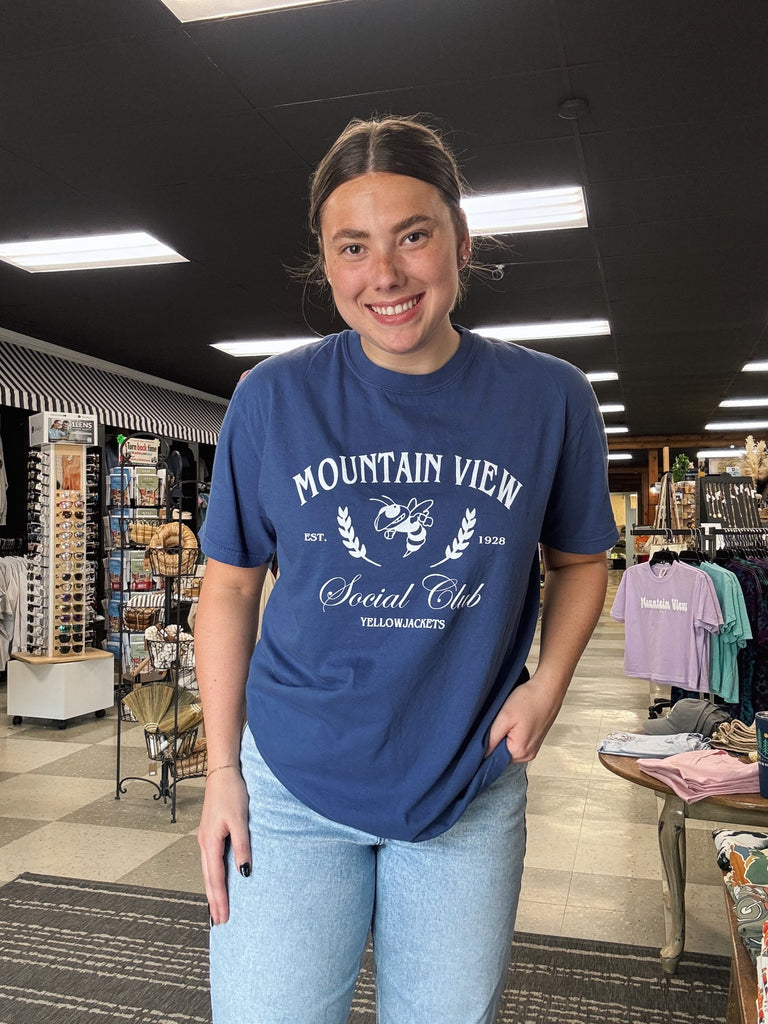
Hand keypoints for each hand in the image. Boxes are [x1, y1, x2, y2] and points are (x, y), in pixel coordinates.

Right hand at [198, 769, 250, 924]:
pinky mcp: (210, 834)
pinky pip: (210, 862)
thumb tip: (244, 871)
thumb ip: (243, 846)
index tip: (223, 917)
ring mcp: (205, 839)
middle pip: (208, 879)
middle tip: (218, 922)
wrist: (223, 773)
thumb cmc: (231, 793)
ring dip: (212, 891)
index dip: (220, 899)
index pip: (216, 878)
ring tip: (216, 908)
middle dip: (213, 902)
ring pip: (208, 872)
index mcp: (210, 842)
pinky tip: (217, 880)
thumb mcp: (240, 820)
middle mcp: (205, 843)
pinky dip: (213, 877)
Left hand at [486, 673, 563, 761]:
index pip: (493, 758)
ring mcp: (532, 749)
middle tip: (497, 722)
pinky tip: (514, 722)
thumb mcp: (504, 717)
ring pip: (508, 748)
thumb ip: (491, 739)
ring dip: (504, 736)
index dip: (485, 746)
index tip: (485, 732)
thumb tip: (481, 754)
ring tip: (507, 720)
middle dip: (495, 740)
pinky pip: (516, 743)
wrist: (548, 689)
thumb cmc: (529, 699)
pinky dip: (511, 734)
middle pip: (501, 754)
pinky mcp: (534, 741)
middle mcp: (527, 755)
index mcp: (519, 752)